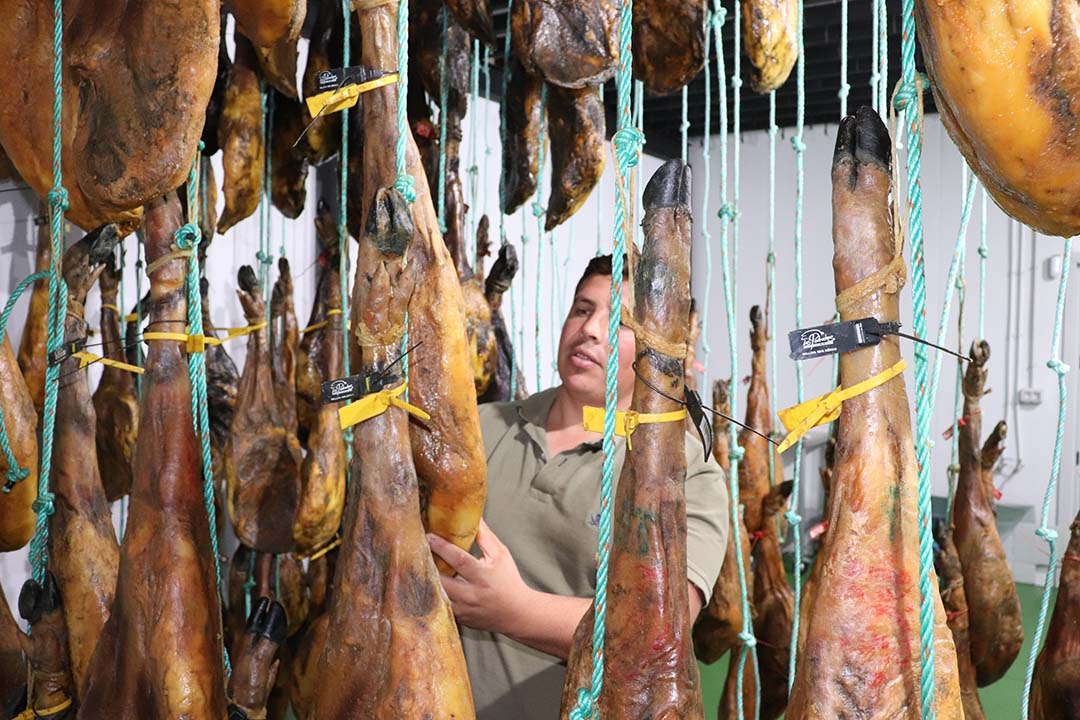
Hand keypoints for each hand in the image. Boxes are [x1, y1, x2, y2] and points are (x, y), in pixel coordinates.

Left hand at [427, 519, 533, 633]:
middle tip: (415, 552)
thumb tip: (474, 516)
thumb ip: (485, 537)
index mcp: (482, 576)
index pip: (459, 560)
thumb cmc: (508, 579)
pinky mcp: (459, 618)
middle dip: (427, 566)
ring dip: (426, 581)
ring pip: (437, 596)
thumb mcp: (500, 555)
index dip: (442, 547)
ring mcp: (463, 609)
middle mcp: (471, 594)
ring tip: (416, 567)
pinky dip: (432, 595)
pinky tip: (424, 584)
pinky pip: (439, 607)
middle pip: (441, 580)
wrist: (517, 613)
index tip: (429, 536)